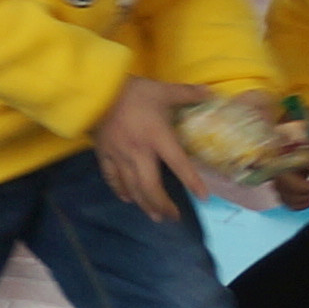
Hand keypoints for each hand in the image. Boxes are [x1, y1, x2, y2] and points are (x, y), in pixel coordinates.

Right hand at [92, 76, 203, 220]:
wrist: (96, 90)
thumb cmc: (133, 91)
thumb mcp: (164, 90)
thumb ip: (188, 93)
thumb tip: (212, 94)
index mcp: (157, 137)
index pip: (178, 163)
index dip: (191, 181)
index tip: (203, 197)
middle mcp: (139, 152)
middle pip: (150, 186)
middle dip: (162, 204)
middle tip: (173, 217)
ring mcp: (119, 155)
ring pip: (132, 187)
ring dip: (145, 203)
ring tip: (155, 216)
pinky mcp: (104, 154)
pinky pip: (112, 178)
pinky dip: (121, 190)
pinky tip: (128, 199)